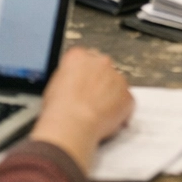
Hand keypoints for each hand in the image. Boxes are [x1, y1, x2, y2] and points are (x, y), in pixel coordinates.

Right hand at [30, 47, 134, 171]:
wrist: (72, 124)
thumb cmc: (59, 108)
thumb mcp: (53, 84)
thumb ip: (68, 76)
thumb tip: (71, 82)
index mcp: (79, 56)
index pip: (85, 57)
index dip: (84, 73)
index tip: (83, 83)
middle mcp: (100, 62)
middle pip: (104, 68)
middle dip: (100, 81)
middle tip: (91, 98)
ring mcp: (117, 78)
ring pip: (117, 84)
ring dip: (111, 95)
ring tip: (98, 113)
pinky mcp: (127, 96)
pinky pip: (126, 102)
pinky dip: (121, 111)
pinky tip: (107, 121)